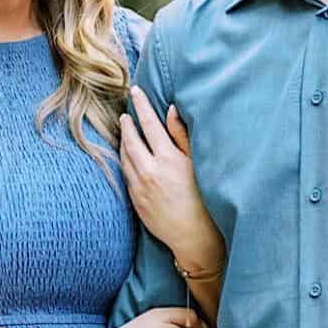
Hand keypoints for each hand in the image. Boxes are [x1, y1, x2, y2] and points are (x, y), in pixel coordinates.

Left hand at [120, 90, 223, 282]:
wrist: (193, 236)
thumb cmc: (203, 198)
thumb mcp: (198, 163)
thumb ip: (182, 135)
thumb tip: (171, 110)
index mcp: (168, 159)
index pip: (150, 124)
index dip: (142, 105)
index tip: (136, 91)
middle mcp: (150, 170)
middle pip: (131, 139)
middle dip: (128, 122)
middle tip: (126, 112)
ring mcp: (139, 186)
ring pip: (124, 156)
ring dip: (123, 140)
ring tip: (125, 130)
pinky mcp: (135, 199)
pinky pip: (125, 172)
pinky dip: (123, 159)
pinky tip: (126, 155)